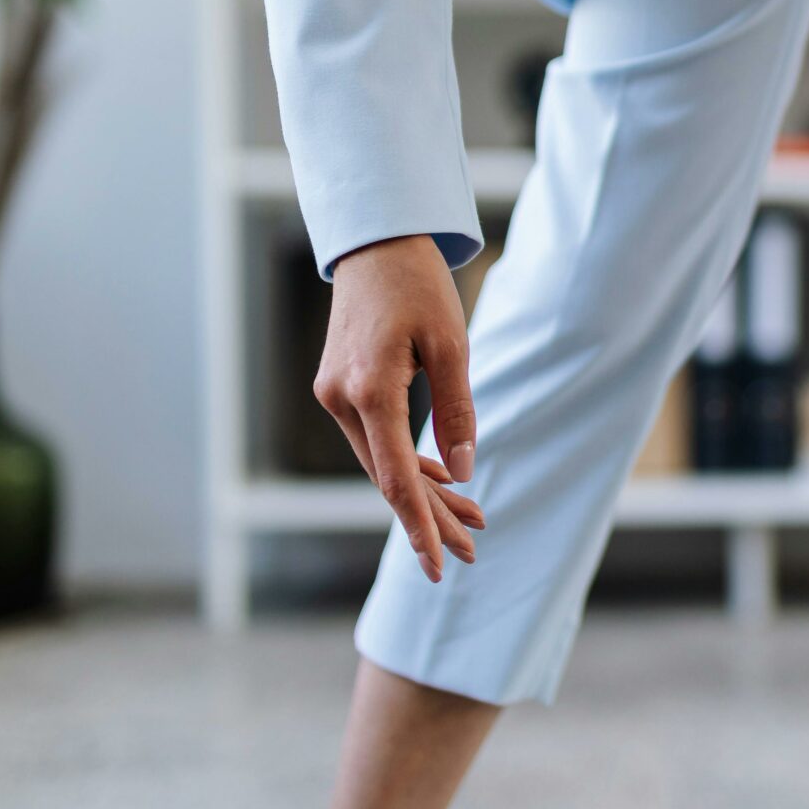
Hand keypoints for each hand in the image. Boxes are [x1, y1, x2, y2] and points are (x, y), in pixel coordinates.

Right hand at [315, 234, 483, 581]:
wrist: (375, 243)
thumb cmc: (418, 285)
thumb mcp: (452, 344)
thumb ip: (457, 410)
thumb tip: (462, 470)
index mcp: (368, 390)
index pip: (394, 478)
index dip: (419, 525)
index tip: (438, 565)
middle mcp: (340, 400)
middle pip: (387, 478)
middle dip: (431, 517)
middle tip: (474, 550)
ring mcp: (333, 395)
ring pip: (380, 462)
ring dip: (423, 492)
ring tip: (471, 522)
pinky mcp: (339, 388)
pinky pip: (374, 439)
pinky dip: (406, 462)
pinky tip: (441, 481)